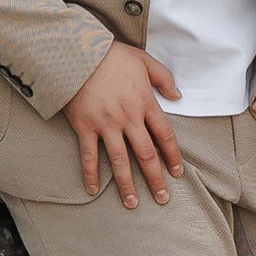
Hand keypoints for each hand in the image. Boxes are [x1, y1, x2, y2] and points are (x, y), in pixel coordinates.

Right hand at [66, 38, 188, 206]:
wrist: (77, 52)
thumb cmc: (111, 55)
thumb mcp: (143, 60)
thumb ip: (163, 78)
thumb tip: (177, 96)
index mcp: (145, 102)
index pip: (165, 135)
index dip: (173, 156)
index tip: (177, 172)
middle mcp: (128, 118)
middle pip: (146, 154)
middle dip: (155, 178)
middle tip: (162, 198)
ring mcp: (106, 124)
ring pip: (120, 160)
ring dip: (127, 184)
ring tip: (132, 203)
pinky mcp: (85, 127)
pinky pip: (89, 155)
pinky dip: (91, 174)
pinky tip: (93, 190)